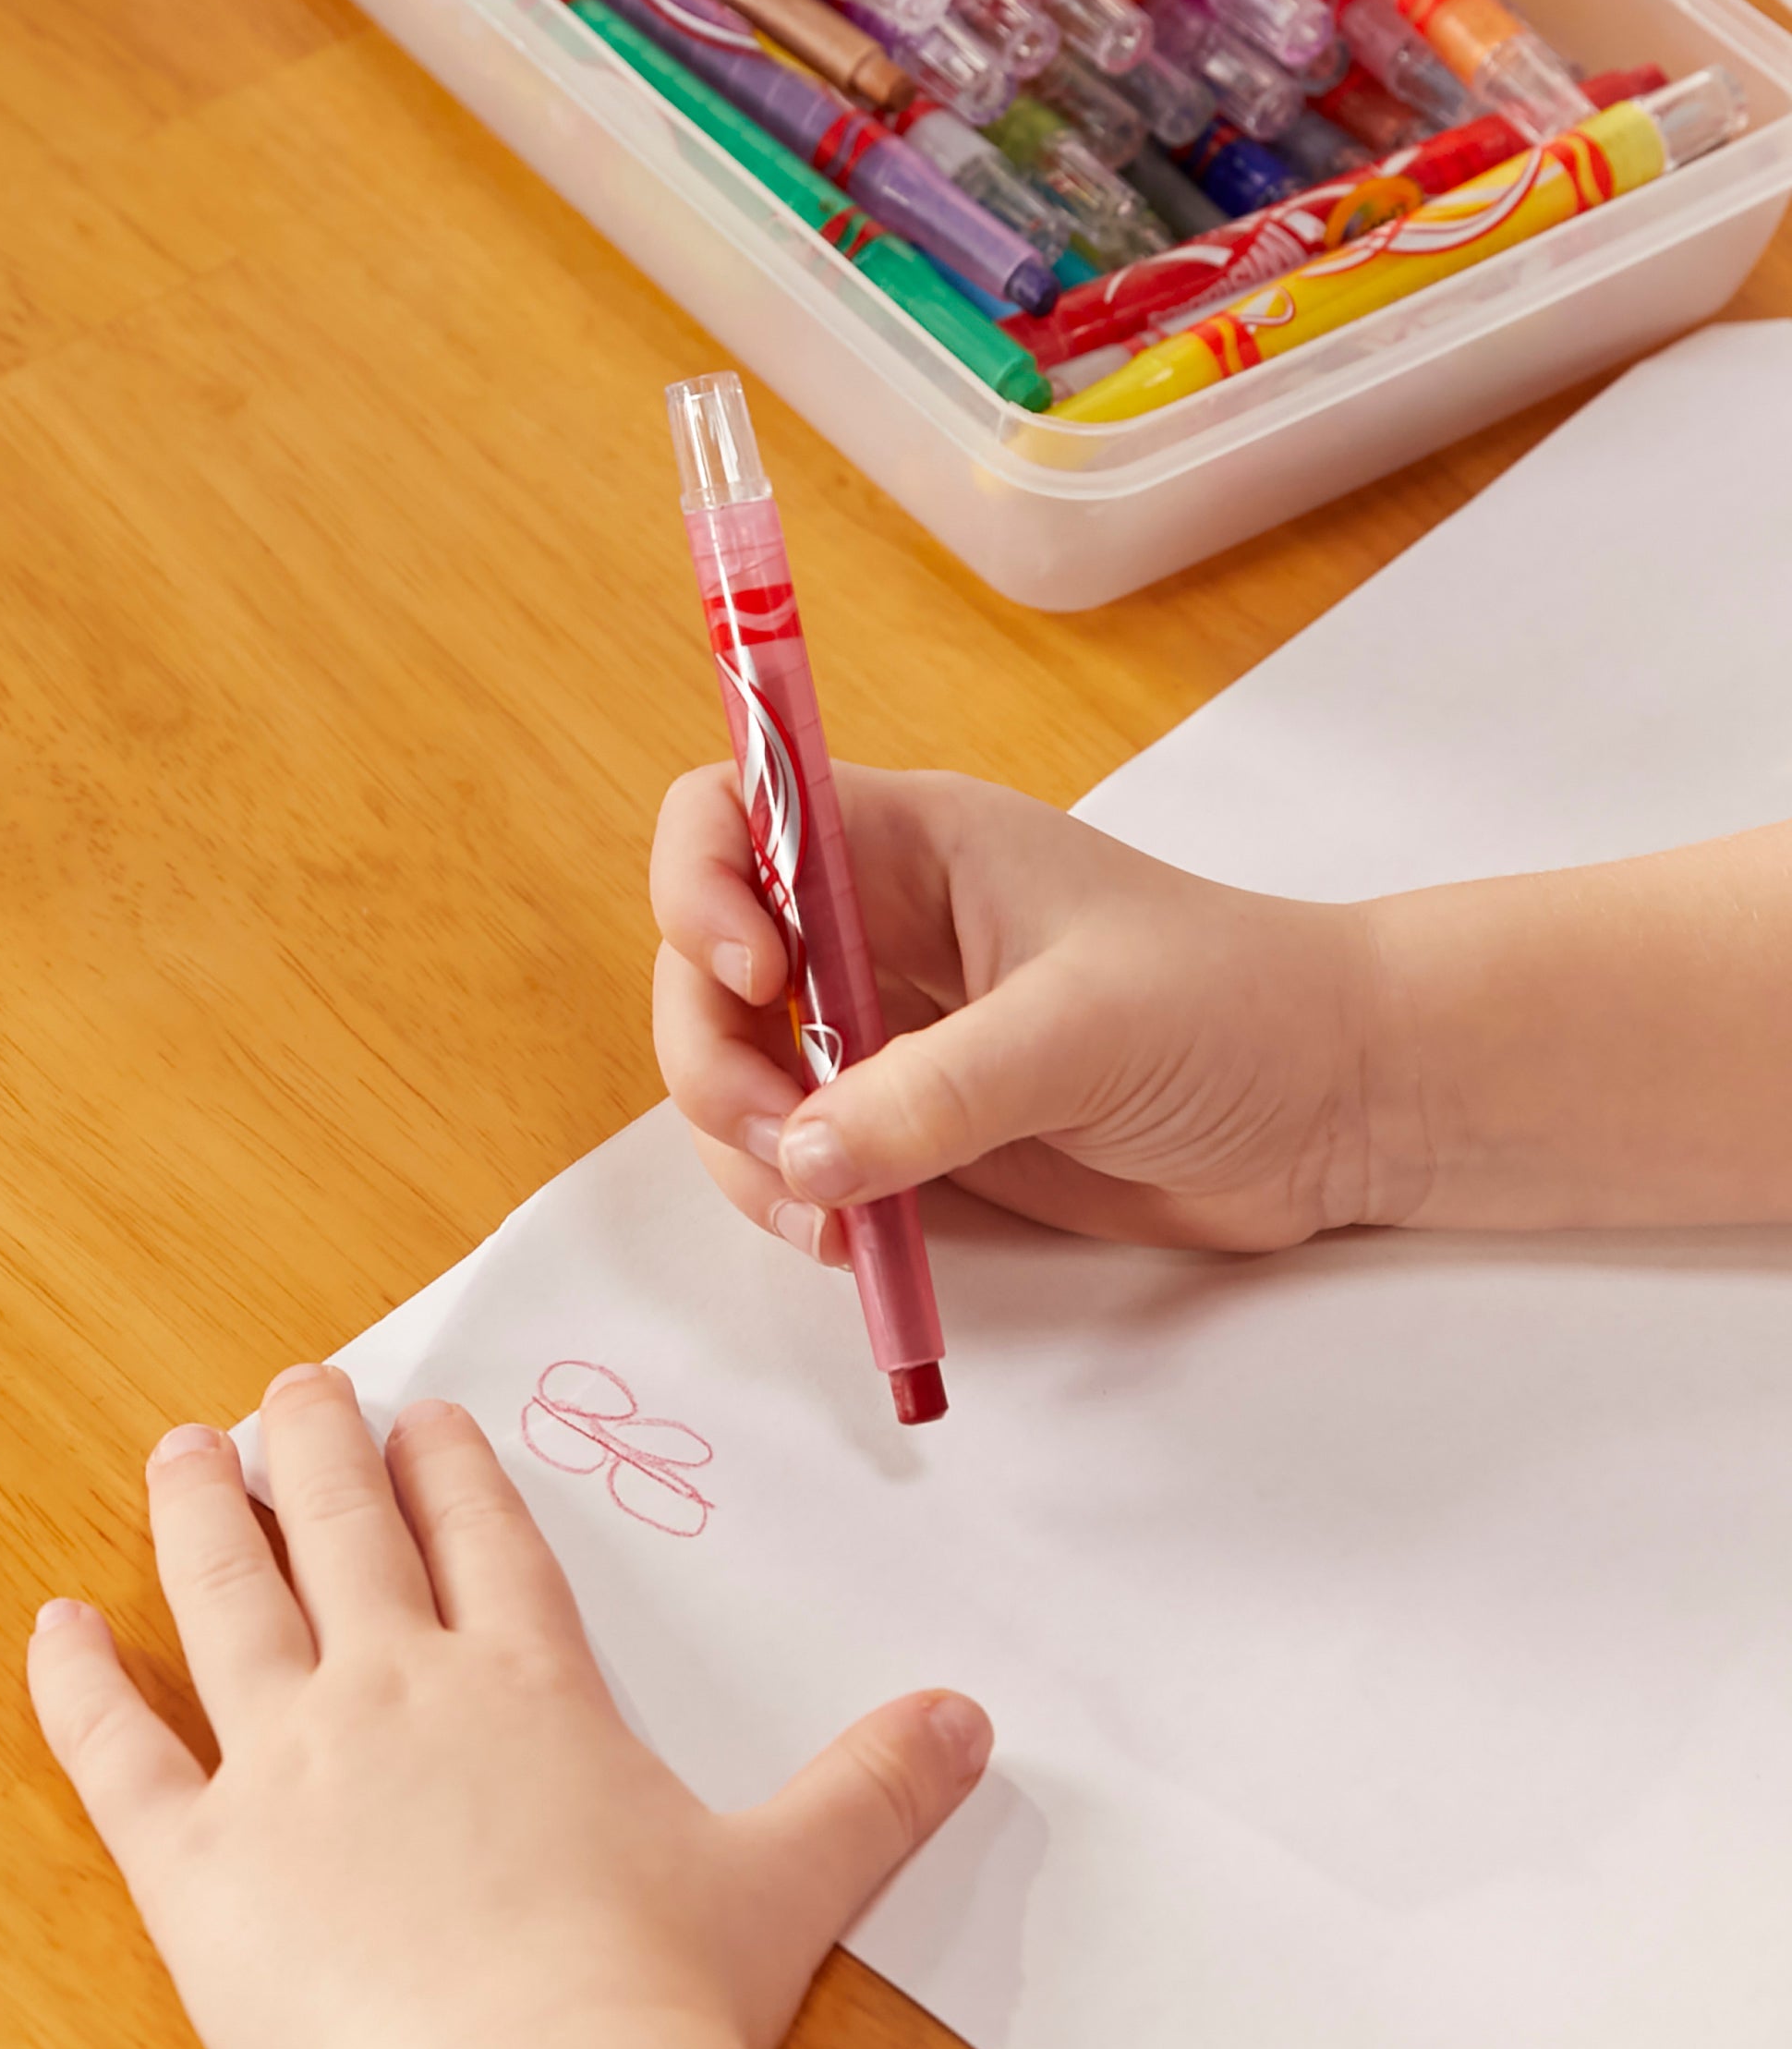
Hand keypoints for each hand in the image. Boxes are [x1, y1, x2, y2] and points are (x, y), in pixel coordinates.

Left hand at [30, 1370, 979, 2048]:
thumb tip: (971, 1719)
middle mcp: (395, 1691)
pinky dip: (75, 1683)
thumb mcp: (789, 1881)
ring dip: (196, 1508)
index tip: (425, 1416)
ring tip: (180, 1447)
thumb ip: (871, 1789)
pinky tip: (51, 1623)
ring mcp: (284, 1765)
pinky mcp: (198, 1865)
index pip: (482, 1541)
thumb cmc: (667, 2006)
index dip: (450, 1466)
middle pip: (344, 1527)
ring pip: (223, 1592)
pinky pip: (117, 1751)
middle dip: (313, 1441)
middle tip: (290, 1385)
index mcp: (526, 1689)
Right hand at [650, 763, 1405, 1255]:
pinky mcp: (903, 1121)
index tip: (758, 977)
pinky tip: (848, 1236)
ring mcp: (881, 1027)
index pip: (733, 812)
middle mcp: (872, 925)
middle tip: (781, 1144)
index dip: (704, 884)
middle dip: (712, 1057)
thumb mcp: (1088, 1032)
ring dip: (741, 1147)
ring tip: (825, 1218)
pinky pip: (791, 1152)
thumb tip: (802, 1158)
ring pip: (730, 1068)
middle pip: (702, 963)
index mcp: (908, 845)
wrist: (1345, 1106)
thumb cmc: (1240, 1010)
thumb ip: (939, 1093)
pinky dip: (790, 1199)